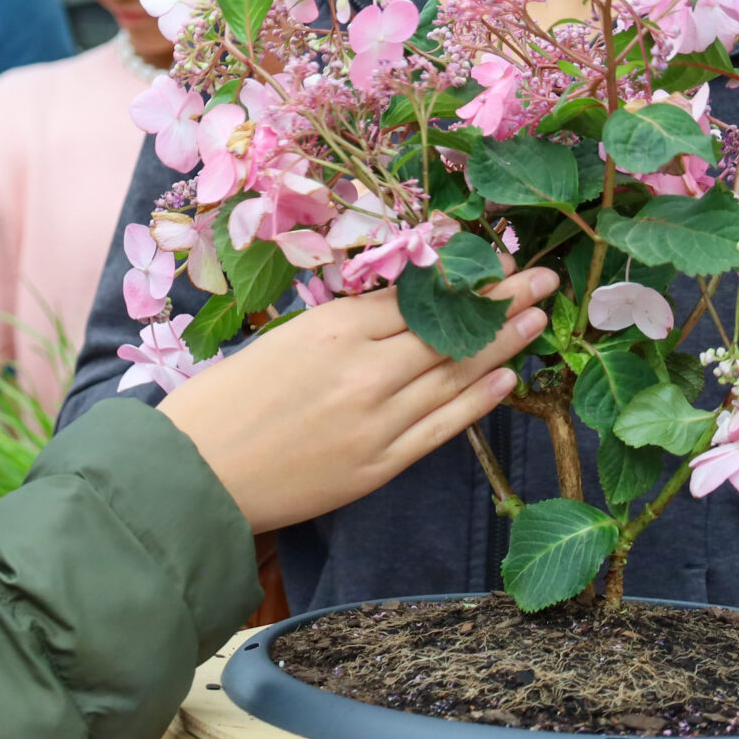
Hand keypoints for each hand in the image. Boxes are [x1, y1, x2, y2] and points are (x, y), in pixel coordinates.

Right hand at [159, 269, 557, 532]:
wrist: (194, 475)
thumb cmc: (223, 401)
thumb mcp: (281, 340)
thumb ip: (343, 327)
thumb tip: (401, 311)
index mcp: (332, 330)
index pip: (415, 297)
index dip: (462, 280)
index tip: (497, 263)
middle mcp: (363, 371)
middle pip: (447, 330)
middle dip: (500, 303)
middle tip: (544, 280)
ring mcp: (376, 422)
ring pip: (454, 377)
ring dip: (502, 347)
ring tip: (538, 321)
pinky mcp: (377, 467)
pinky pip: (440, 429)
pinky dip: (476, 403)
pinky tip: (506, 380)